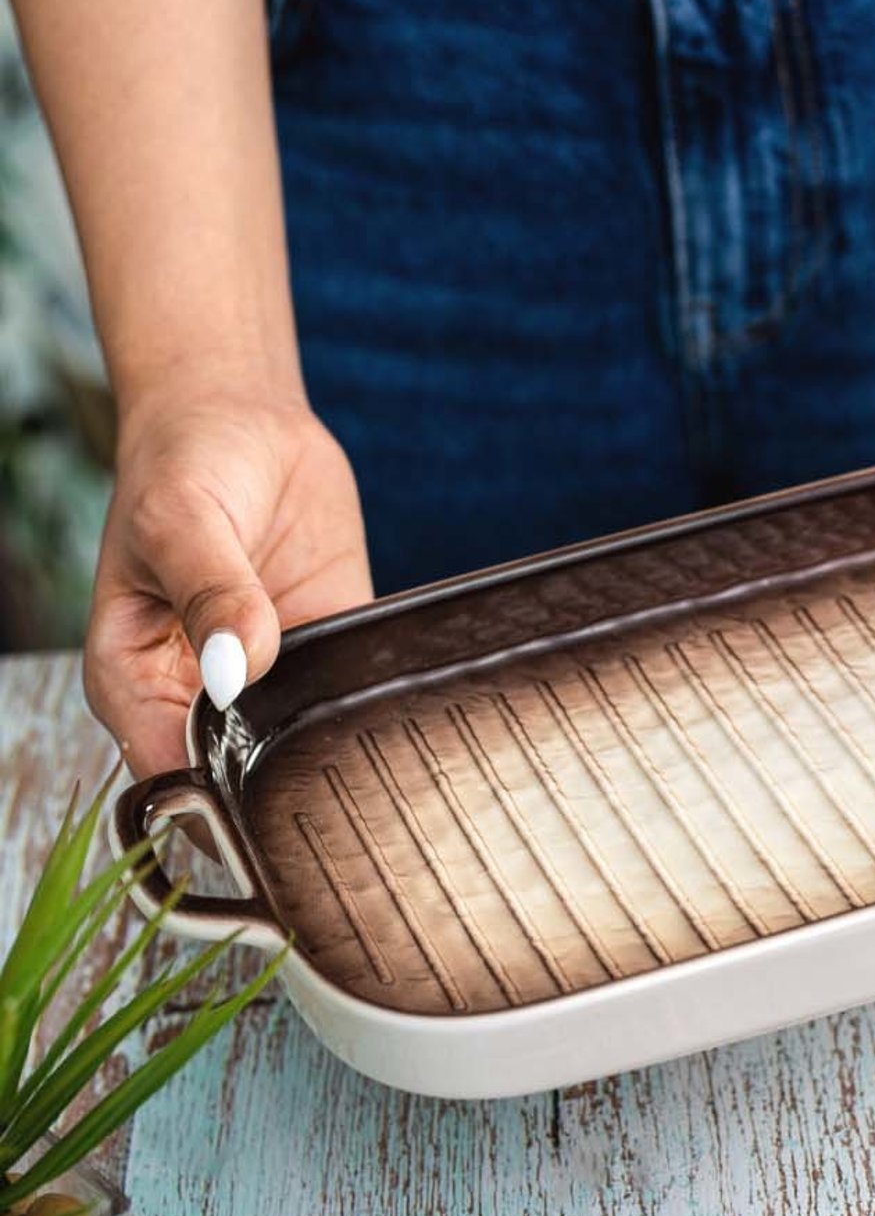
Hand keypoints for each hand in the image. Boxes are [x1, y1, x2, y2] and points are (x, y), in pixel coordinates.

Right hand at [85, 382, 372, 776]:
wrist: (240, 418)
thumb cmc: (180, 466)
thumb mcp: (180, 522)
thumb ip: (211, 595)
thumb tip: (239, 667)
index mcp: (134, 684)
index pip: (168, 776)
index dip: (213, 798)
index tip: (262, 788)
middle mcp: (199, 696)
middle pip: (238, 781)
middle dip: (280, 788)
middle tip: (330, 776)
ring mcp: (268, 680)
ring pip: (301, 748)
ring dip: (334, 751)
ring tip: (368, 740)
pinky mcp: (326, 652)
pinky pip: (352, 695)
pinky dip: (375, 703)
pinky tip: (398, 700)